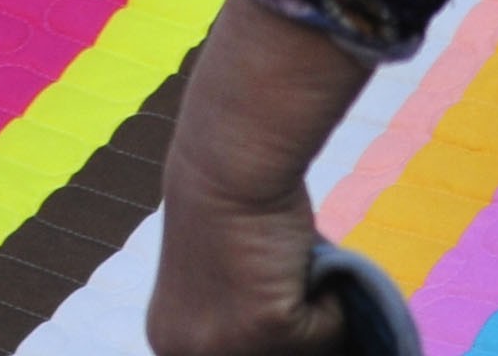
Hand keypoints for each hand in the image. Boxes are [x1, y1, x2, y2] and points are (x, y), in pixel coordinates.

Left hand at [144, 184, 340, 355]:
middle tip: (277, 274)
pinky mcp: (268, 327)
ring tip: (283, 261)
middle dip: (289, 322)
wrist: (232, 161)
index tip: (265, 290)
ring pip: (306, 350)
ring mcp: (226, 347)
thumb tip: (289, 330)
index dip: (262, 326)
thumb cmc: (227, 202)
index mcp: (168, 340)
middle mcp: (187, 353)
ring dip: (310, 307)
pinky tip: (296, 255)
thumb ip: (234, 315)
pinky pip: (329, 328)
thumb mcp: (214, 280)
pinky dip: (329, 293)